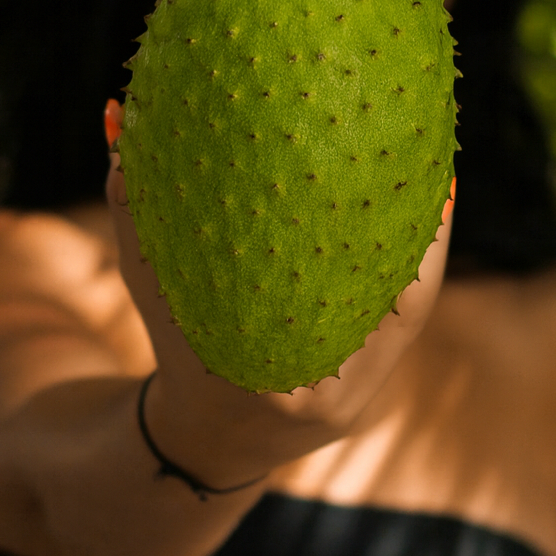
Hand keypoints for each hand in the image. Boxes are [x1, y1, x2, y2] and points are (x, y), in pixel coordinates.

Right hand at [103, 99, 452, 477]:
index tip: (403, 162)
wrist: (202, 441)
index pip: (353, 300)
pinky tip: (426, 216)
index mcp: (269, 380)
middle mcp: (324, 398)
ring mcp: (355, 399)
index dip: (394, 232)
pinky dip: (417, 268)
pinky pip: (404, 321)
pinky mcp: (370, 393)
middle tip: (427, 150)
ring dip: (427, 243)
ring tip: (438, 176)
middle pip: (401, 306)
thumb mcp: (145, 284)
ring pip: (411, 312)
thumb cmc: (170, 349)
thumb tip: (117, 114)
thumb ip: (132, 208)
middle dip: (419, 224)